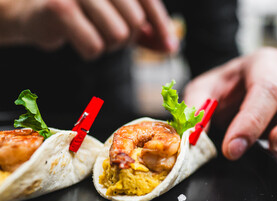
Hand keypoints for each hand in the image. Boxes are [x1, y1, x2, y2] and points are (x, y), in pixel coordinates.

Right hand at [0, 0, 177, 58]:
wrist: (37, 12)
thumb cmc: (84, 15)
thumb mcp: (119, 17)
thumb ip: (145, 31)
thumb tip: (171, 47)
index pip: (148, 1)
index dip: (161, 26)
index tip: (171, 47)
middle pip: (135, 22)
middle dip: (127, 38)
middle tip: (108, 33)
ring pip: (117, 35)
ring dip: (108, 46)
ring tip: (92, 34)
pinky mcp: (61, 7)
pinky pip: (94, 46)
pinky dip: (89, 52)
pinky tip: (78, 40)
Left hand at [184, 47, 276, 163]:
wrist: (239, 93)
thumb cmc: (225, 89)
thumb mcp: (203, 91)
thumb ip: (196, 108)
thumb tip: (195, 137)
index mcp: (267, 64)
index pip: (268, 90)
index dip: (252, 122)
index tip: (233, 149)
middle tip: (276, 146)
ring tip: (270, 148)